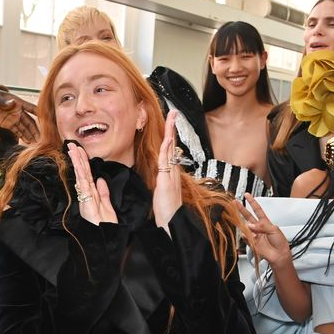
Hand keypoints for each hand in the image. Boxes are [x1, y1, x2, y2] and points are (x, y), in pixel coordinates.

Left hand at [0, 85, 38, 143]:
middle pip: (29, 121)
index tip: (47, 120)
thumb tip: (13, 103)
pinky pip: (17, 131)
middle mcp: (17, 111)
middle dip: (35, 130)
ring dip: (30, 135)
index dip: (39, 113)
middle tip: (41, 138)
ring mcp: (13, 118)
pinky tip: (28, 142)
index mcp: (17, 102)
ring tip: (36, 143)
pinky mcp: (7, 124)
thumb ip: (4, 102)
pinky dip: (22, 136)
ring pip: (24, 128)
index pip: (31, 108)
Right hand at [67, 142, 116, 225]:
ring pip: (81, 177)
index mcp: (92, 194)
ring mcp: (86, 199)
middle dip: (77, 158)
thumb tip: (101, 180)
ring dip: (77, 164)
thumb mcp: (108, 207)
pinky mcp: (87, 205)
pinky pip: (84, 188)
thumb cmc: (105, 226)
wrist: (104, 240)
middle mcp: (87, 195)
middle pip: (82, 173)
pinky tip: (79, 168)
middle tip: (71, 144)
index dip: (84, 161)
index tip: (80, 149)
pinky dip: (82, 178)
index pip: (87, 174)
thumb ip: (104, 194)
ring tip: (72, 151)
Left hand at [152, 110, 182, 229]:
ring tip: (173, 118)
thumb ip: (161, 180)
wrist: (171, 221)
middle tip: (174, 112)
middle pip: (172, 145)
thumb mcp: (162, 190)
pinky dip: (167, 149)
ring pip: (170, 149)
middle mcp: (173, 170)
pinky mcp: (166, 180)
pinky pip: (166, 162)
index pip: (169, 149)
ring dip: (171, 132)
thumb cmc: (166, 209)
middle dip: (173, 128)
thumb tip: (159, 172)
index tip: (170, 122)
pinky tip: (168, 138)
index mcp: (170, 172)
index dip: (170, 135)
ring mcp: (171, 174)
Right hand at [239, 193, 292, 267]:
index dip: (252, 202)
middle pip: (248, 216)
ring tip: (246, 225)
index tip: (247, 195)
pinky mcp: (252, 243)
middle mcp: (258, 228)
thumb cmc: (280, 243)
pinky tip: (248, 235)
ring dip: (244, 225)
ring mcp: (254, 235)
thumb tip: (251, 225)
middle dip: (241, 209)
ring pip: (245, 227)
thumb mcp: (274, 230)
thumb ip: (262, 226)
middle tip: (234, 202)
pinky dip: (246, 236)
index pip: (257, 210)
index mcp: (265, 222)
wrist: (279, 255)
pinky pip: (246, 237)